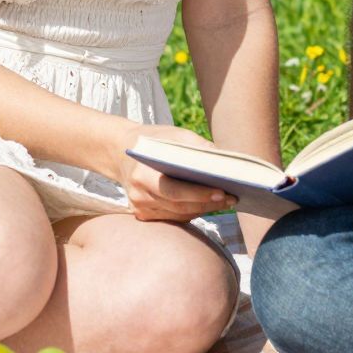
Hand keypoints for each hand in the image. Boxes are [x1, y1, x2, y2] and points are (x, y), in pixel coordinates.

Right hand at [112, 124, 237, 224]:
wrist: (120, 151)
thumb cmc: (152, 141)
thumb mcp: (172, 135)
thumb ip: (196, 146)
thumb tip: (224, 161)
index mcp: (141, 175)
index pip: (174, 191)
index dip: (199, 194)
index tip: (222, 192)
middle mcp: (138, 196)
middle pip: (179, 206)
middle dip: (208, 203)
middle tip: (232, 198)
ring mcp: (140, 208)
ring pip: (179, 215)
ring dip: (204, 209)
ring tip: (226, 201)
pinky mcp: (143, 214)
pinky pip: (173, 217)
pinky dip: (192, 211)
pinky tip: (208, 204)